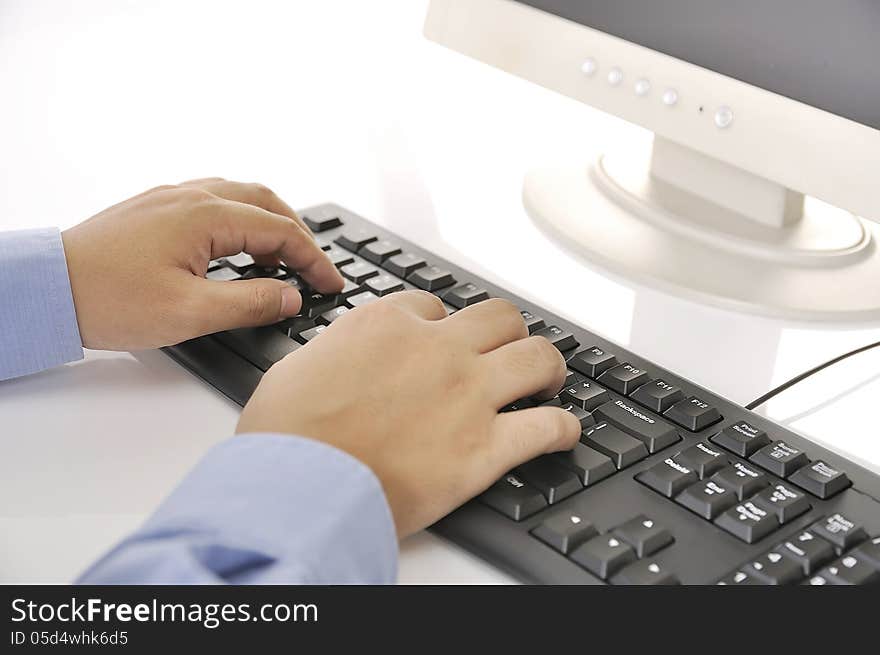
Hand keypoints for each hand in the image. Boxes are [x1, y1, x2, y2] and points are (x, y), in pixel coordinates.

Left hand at [61, 178, 342, 350]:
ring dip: (270, 222)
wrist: (46, 288)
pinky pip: (213, 200)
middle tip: (313, 269)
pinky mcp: (154, 208)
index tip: (330, 285)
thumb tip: (290, 296)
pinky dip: (240, 219)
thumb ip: (249, 302)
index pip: (280, 231)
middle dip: (298, 234)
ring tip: (281, 259)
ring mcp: (170, 198)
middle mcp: (190, 196)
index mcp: (205, 216)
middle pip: (266, 201)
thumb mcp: (190, 313)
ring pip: (240, 196)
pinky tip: (235, 246)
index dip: (313, 260)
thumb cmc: (108, 299)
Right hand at [236, 292, 580, 536]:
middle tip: (505, 350)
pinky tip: (563, 431)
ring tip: (545, 381)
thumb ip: (335, 352)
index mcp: (386, 326)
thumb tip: (345, 356)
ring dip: (547, 367)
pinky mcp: (485, 449)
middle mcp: (435, 351)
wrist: (299, 488)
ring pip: (536, 358)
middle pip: (499, 318)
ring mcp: (467, 396)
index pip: (433, 306)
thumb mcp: (297, 368)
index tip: (443, 341)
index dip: (442, 324)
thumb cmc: (287, 436)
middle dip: (505, 333)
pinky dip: (563, 429)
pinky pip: (547, 428)